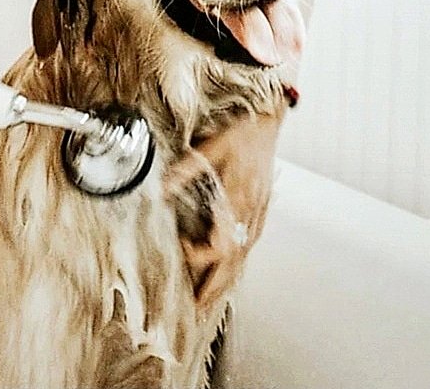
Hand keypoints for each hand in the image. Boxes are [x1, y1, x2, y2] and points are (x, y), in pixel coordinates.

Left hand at [166, 108, 283, 314]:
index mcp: (238, 198)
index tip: (182, 249)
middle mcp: (250, 211)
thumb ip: (187, 170)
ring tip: (211, 300)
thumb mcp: (212, 146)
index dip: (201, 255)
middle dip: (216, 286)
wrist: (269, 121)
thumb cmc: (241, 132)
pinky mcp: (261, 209)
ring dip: (227, 280)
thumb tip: (161, 190)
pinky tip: (230, 271)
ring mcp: (258, 212)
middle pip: (234, 260)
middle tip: (199, 309)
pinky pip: (250, 244)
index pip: (220, 243)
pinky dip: (238, 263)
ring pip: (244, 256)